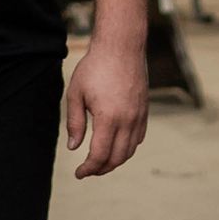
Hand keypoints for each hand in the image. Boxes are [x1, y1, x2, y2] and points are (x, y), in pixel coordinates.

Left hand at [64, 37, 148, 177]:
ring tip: (100, 162)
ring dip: (115, 161)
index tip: (79, 173)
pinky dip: (127, 148)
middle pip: (116, 158)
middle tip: (87, 170)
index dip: (88, 169)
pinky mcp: (144, 110)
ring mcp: (138, 116)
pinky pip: (138, 137)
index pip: (100, 155)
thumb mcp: (76, 93)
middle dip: (101, 169)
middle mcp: (127, 120)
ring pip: (129, 150)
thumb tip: (74, 147)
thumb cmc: (95, 66)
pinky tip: (116, 146)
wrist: (121, 46)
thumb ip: (75, 123)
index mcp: (108, 118)